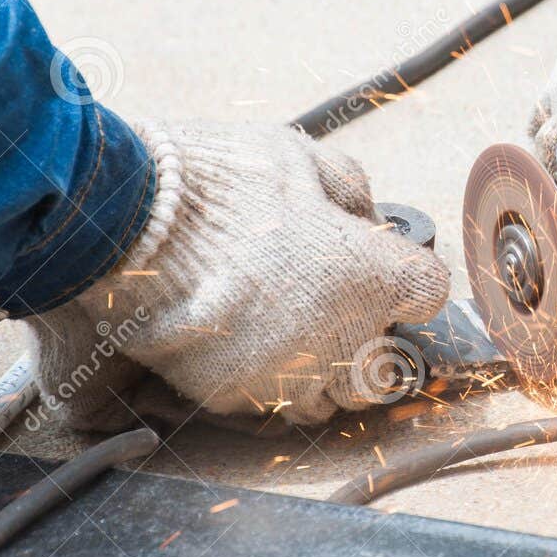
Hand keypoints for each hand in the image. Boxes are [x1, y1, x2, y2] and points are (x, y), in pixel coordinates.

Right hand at [25, 121, 449, 427]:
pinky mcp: (237, 398)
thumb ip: (347, 188)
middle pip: (383, 367)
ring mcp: (290, 375)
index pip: (427, 292)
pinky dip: (261, 378)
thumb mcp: (297, 155)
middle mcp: (342, 339)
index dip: (407, 279)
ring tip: (282, 328)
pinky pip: (267, 401)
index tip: (383, 270)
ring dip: (318, 369)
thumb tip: (366, 215)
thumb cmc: (219, 185)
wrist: (128, 229)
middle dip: (366, 340)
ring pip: (328, 397)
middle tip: (330, 306)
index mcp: (373, 276)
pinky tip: (237, 339)